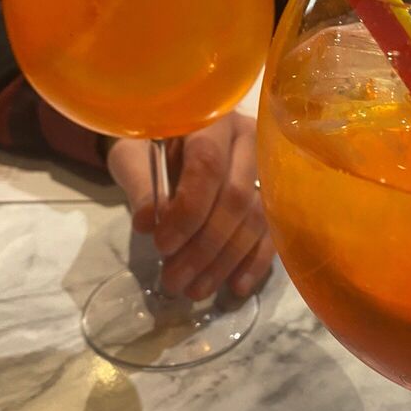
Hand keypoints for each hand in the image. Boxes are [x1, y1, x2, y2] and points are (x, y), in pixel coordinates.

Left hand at [108, 113, 274, 300]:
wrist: (170, 143)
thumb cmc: (149, 146)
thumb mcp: (133, 157)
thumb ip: (141, 185)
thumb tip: (149, 223)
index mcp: (212, 120)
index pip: (208, 164)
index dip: (188, 210)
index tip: (162, 245)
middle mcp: (250, 139)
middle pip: (237, 197)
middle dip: (205, 246)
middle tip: (174, 280)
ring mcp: (268, 169)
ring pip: (256, 220)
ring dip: (225, 261)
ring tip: (195, 290)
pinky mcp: (276, 198)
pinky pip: (273, 234)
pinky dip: (254, 263)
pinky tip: (235, 287)